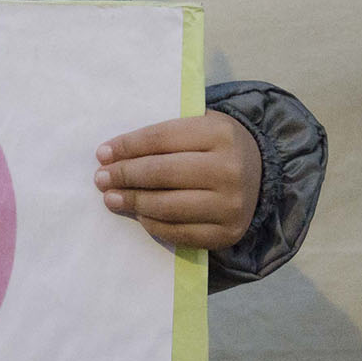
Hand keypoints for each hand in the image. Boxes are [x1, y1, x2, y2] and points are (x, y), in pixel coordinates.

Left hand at [94, 111, 259, 249]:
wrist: (261, 174)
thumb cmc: (216, 147)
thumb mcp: (199, 127)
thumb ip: (164, 136)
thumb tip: (112, 155)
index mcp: (220, 133)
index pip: (161, 138)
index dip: (127, 146)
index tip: (102, 153)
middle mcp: (229, 169)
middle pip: (161, 173)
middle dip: (124, 175)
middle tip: (100, 178)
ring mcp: (231, 205)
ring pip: (167, 206)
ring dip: (133, 202)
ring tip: (111, 198)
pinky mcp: (227, 233)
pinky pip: (179, 232)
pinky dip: (153, 224)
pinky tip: (139, 215)